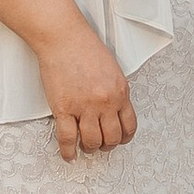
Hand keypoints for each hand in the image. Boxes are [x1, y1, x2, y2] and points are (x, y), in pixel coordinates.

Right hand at [34, 20, 136, 162]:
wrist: (63, 38)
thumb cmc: (84, 48)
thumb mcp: (112, 70)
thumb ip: (115, 91)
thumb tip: (113, 110)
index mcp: (120, 92)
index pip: (129, 125)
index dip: (124, 137)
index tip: (119, 139)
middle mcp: (105, 102)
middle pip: (112, 137)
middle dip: (107, 145)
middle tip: (101, 145)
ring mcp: (85, 107)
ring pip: (92, 141)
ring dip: (89, 148)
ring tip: (85, 147)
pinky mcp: (64, 109)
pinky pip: (67, 138)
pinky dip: (68, 151)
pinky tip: (69, 155)